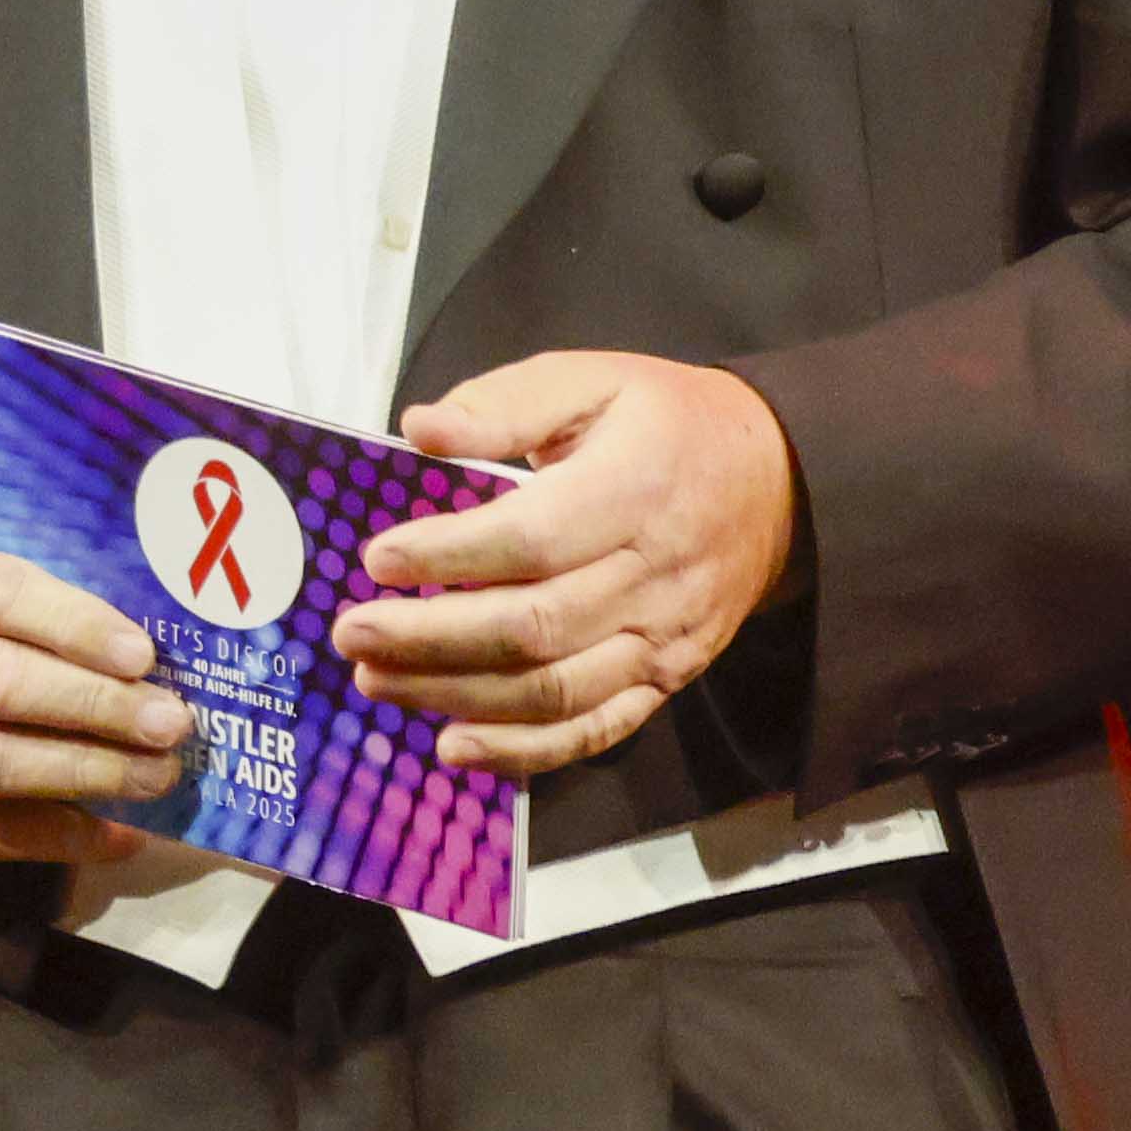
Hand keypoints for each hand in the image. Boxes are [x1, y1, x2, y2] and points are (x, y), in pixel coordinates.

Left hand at [332, 352, 801, 778]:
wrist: (780, 484)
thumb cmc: (665, 424)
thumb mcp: (592, 379)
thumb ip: (505, 403)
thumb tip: (418, 429)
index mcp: (636, 488)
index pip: (531, 540)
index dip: (448, 556)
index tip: (376, 558)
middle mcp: (654, 575)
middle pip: (533, 628)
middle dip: (430, 639)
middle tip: (351, 631)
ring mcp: (663, 639)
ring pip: (553, 691)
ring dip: (455, 696)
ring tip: (376, 681)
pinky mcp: (666, 681)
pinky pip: (593, 732)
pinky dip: (521, 751)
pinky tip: (452, 745)